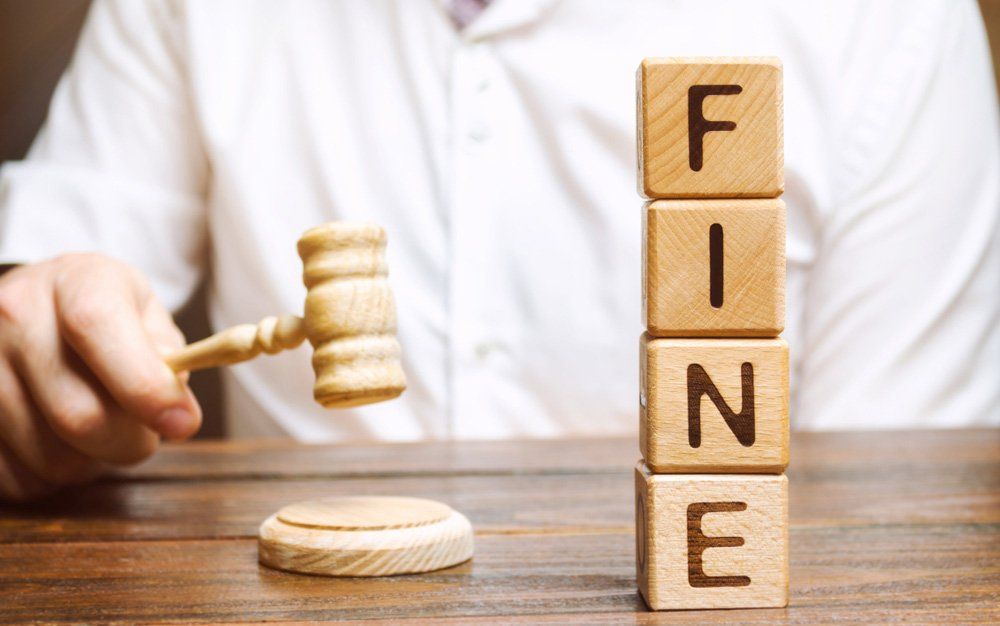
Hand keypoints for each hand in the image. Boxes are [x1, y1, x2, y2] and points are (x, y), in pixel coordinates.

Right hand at [0, 254, 200, 500]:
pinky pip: (16, 477)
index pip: (95, 326)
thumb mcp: (148, 316)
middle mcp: (15, 314)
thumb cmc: (109, 317)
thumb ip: (170, 359)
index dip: (143, 384)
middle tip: (146, 436)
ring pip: (50, 456)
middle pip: (78, 412)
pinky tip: (62, 443)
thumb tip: (175, 413)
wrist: (38, 310)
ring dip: (92, 462)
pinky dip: (52, 476)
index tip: (181, 423)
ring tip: (101, 432)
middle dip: (130, 442)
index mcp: (75, 281)